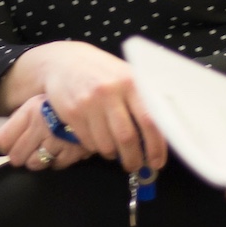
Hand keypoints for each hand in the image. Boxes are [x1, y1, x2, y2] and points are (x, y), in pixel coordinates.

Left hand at [0, 94, 87, 171]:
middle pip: (16, 156)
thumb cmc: (61, 105)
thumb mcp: (38, 103)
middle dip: (21, 155)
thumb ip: (20, 120)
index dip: (5, 146)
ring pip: (35, 163)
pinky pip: (56, 165)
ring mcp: (57, 140)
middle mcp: (41, 126)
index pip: (2, 140)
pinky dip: (58, 160)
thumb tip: (3, 142)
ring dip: (39, 159)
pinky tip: (61, 149)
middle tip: (29, 149)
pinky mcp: (73, 151)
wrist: (95, 102)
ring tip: (46, 148)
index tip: (10, 145)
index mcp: (30, 111)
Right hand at [13, 42, 166, 173]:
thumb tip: (162, 131)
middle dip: (134, 159)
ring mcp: (89, 103)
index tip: (157, 161)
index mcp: (130, 82)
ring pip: (106, 145)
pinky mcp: (72, 112)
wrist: (63, 61)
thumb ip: (142, 98)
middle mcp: (110, 92)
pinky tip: (98, 138)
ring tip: (115, 150)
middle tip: (135, 165)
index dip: (156, 146)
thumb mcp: (125, 75)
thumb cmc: (100, 71)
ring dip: (114, 154)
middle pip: (127, 138)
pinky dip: (96, 147)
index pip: (150, 120)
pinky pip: (89, 142)